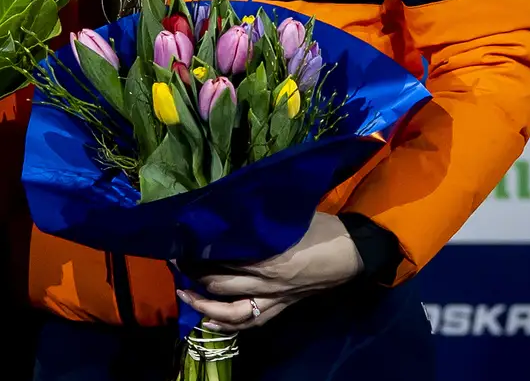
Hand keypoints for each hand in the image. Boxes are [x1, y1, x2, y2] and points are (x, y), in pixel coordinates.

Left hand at [176, 212, 361, 331]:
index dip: (198, 253)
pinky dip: (229, 325)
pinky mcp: (282, 307)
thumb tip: (230, 204)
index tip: (180, 242)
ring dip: (204, 306)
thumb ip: (259, 217)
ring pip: (232, 311)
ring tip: (184, 295)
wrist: (352, 252)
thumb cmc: (321, 227)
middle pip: (220, 284)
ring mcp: (275, 298)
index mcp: (268, 257)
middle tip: (176, 261)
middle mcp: (267, 282)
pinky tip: (211, 322)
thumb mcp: (289, 214)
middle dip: (194, 275)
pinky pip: (252, 322)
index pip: (223, 259)